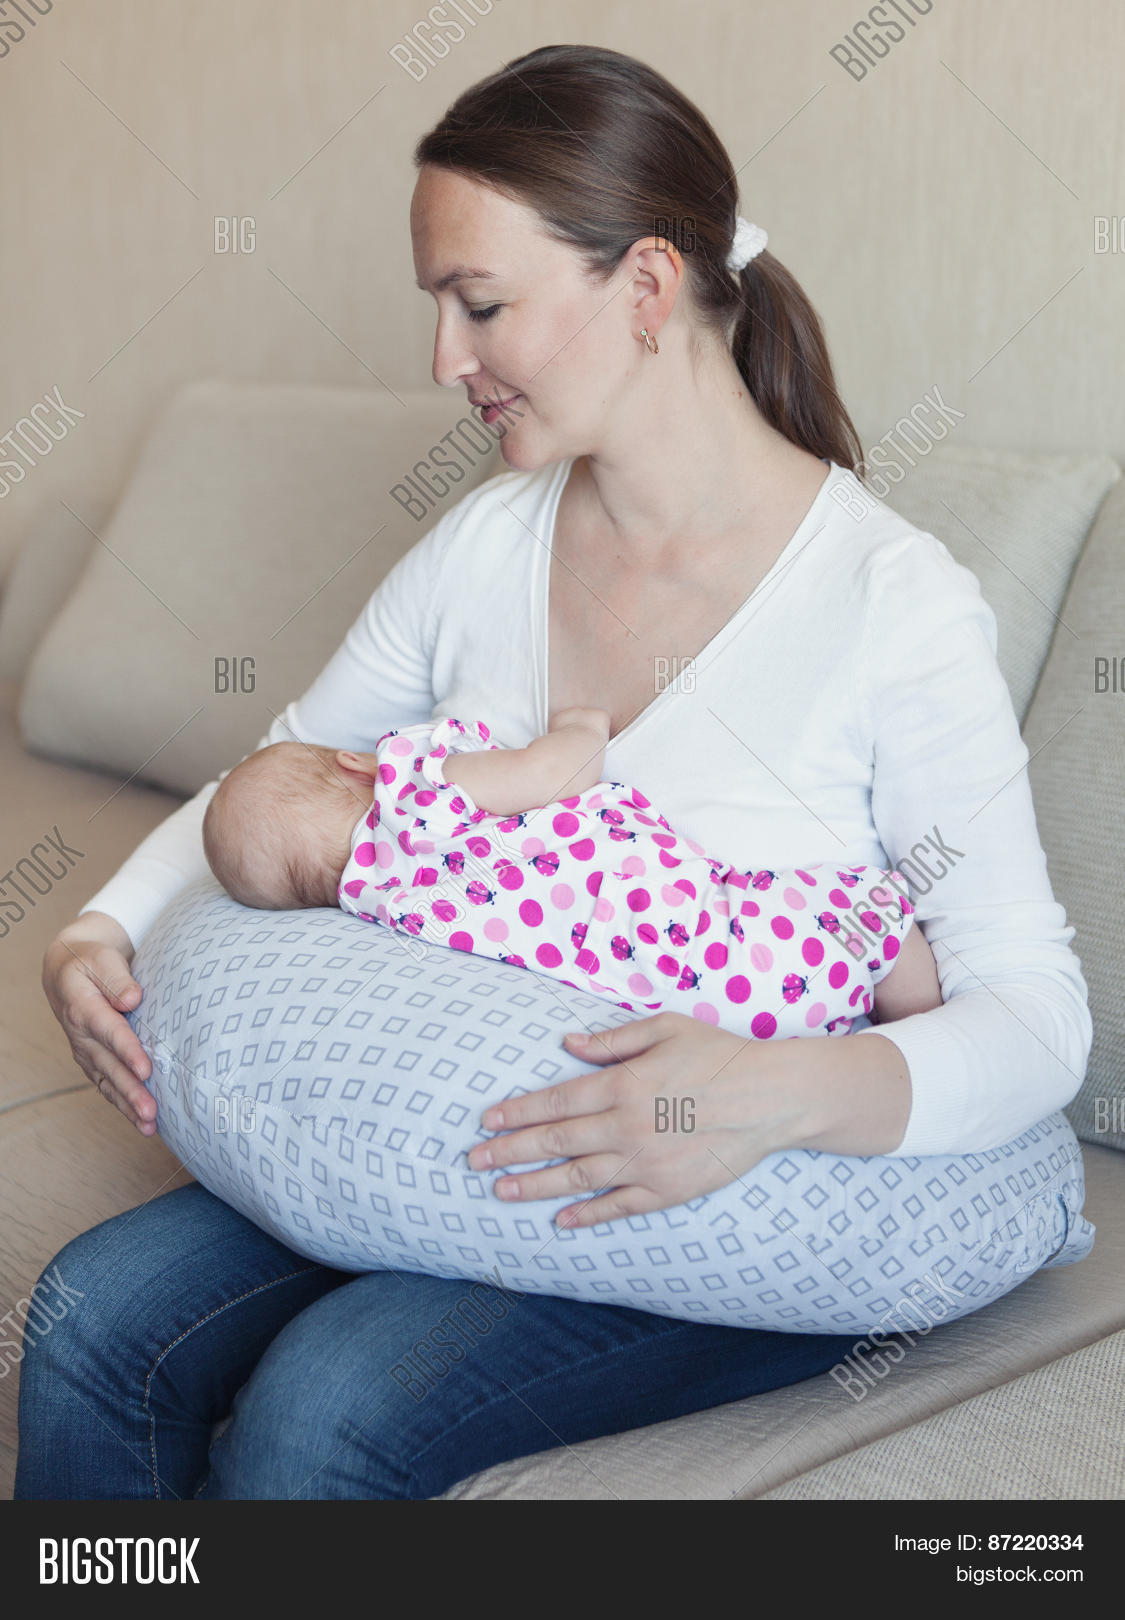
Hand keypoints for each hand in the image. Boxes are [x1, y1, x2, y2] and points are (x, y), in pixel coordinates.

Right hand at [41, 911, 156, 1134]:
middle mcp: (82, 1036)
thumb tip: (132, 999)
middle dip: (131, 1091)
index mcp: (84, 1008)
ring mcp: (86, 1052)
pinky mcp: (93, 1061)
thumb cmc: (91, 962)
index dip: (127, 1052)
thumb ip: (117, 978)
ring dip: (128, 1106)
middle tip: (151, 1112)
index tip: (146, 1069)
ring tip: (150, 1125)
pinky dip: (124, 1105)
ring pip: (108, 1082)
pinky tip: (143, 1122)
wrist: (67, 971)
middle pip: (109, 1066)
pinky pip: (108, 1086)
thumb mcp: (102, 959)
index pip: (110, 1033)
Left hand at [466, 1011, 805, 1225]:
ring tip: (501, 1192)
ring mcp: (645, 1164)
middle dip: (509, 1152)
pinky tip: (562, 1220)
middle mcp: (625, 1127)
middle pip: (554, 1143)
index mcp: (621, 1085)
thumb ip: (613, 1039)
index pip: (554, 1102)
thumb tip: (568, 1044)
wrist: (771, 1098)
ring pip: (577, 1179)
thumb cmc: (719, 1055)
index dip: (515, 1112)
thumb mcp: (665, 1029)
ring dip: (534, 1186)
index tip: (486, 1120)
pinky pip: (618, 1207)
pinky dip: (587, 1215)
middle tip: (474, 1162)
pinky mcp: (668, 1190)